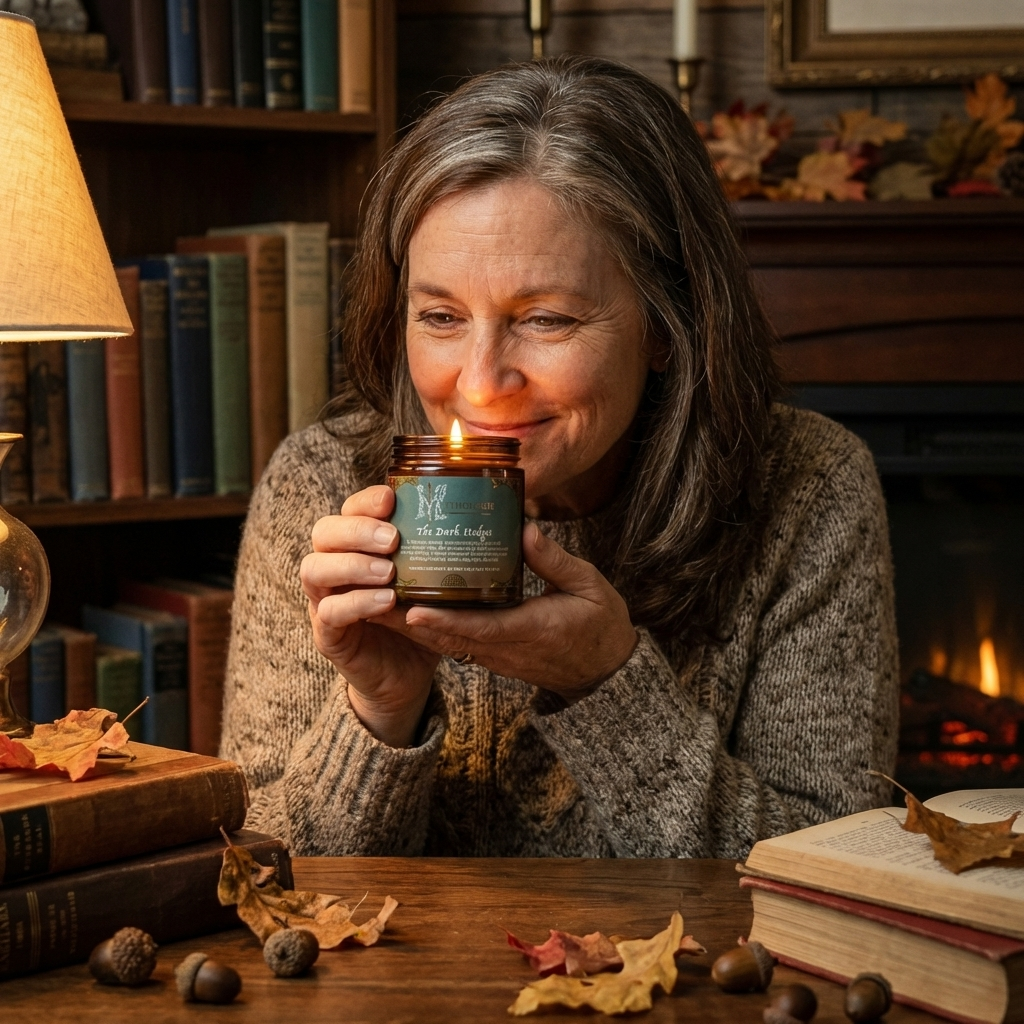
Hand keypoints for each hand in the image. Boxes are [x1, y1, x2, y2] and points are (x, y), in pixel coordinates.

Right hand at [300, 485, 439, 746]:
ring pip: (314, 569)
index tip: (393, 499)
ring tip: (389, 571)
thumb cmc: (421, 618)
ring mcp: (325, 599)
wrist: (406, 675)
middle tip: (393, 539)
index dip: (365, 502)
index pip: (349, 510)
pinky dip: (356, 603)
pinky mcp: (328, 634)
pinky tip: (385, 600)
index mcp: (358, 546)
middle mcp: (335, 567)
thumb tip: (509, 523)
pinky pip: (330, 612)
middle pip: (324, 533)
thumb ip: (451, 552)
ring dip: (352, 565)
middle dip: (357, 530)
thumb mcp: (436, 581)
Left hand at [390, 524, 637, 701]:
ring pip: (445, 643)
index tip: (411, 608)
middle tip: (371, 599)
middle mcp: (505, 647)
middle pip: (447, 638)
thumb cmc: (600, 625)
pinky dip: (429, 629)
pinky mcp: (494, 655)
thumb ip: (554, 560)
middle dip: (408, 621)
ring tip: (375, 602)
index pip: (477, 627)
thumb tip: (524, 529)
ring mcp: (496, 655)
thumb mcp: (588, 585)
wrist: (606, 672)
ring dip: (411, 626)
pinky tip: (407, 610)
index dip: (442, 619)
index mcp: (529, 629)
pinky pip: (455, 644)